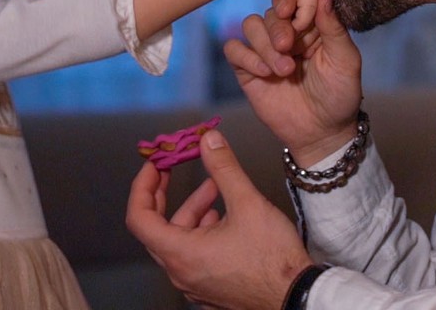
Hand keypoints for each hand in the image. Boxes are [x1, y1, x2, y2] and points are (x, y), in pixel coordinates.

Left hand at [126, 129, 311, 309]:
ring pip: (180, 240)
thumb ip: (224, 168)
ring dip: (193, 211)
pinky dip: (201, 230)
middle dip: (166, 195)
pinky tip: (224, 217)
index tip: (154, 167)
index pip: (139, 218)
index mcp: (182, 254)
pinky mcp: (211, 287)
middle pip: (157, 228)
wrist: (297, 296)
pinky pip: (194, 255)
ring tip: (216, 190)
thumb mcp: (247, 203)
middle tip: (172, 170)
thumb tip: (209, 142)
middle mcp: (182, 273)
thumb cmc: (273, 259)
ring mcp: (195, 283)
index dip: (142, 187)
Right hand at [224, 0, 361, 164]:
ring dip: (264, 45)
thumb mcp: (345, 60)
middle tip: (288, 47)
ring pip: (250, 25)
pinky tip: (265, 74)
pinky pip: (233, 49)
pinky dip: (246, 57)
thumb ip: (333, 27)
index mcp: (311, 24)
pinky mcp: (248, 69)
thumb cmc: (340, 94)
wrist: (321, 132)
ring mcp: (265, 49)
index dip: (291, 0)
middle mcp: (286, 31)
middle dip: (277, 28)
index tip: (294, 12)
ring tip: (284, 70)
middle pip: (270, 10)